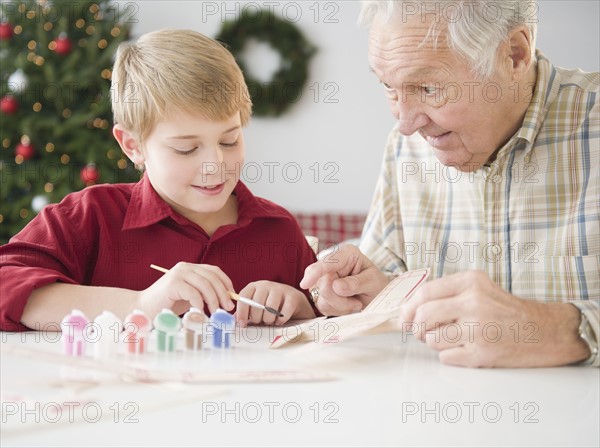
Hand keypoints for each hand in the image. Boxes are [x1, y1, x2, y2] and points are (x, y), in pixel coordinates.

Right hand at [138, 262, 234, 317]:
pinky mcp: (172, 283)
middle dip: (223, 294)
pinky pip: (193, 293)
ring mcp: (178, 274)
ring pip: (205, 285)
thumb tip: (227, 300)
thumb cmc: (167, 305)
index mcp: (190, 268)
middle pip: (212, 277)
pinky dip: (200, 305)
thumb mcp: (190, 296)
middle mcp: (185, 267)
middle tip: (227, 308)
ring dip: (214, 300)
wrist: (142, 308)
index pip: (214, 271)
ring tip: (216, 313)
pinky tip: (200, 313)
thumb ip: (205, 294)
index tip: (232, 298)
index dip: (226, 283)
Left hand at [235, 281, 315, 326]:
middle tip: (259, 322)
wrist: (293, 301)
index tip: (242, 324)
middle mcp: (266, 285)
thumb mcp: (256, 305)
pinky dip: (280, 320)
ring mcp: (280, 289)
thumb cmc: (270, 305)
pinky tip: (280, 320)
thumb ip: (245, 311)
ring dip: (268, 320)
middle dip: (257, 318)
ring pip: (270, 308)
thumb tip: (233, 321)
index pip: (243, 296)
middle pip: (257, 304)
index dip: (241, 312)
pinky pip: (283, 313)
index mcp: (254, 286)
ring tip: (269, 321)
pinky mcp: (292, 296)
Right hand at [300, 244, 388, 315]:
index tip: (306, 283)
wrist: (377, 296)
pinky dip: (338, 310)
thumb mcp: (374, 281)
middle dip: (340, 299)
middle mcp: (332, 264)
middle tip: (357, 303)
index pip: (327, 262)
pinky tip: (348, 306)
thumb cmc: (377, 284)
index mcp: (346, 254)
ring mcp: (324, 279)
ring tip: (355, 303)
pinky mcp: (321, 293)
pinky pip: (323, 306)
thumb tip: (336, 286)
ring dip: (340, 306)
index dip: (316, 272)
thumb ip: (357, 283)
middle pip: (323, 283)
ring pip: (322, 298)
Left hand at [401, 270, 588, 366]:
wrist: (543, 331)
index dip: (408, 308)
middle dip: (415, 327)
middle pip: (423, 316)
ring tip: (450, 339)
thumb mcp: (478, 287)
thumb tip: (408, 306)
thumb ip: (446, 292)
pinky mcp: (483, 354)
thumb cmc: (503, 309)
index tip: (406, 317)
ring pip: (432, 339)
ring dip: (434, 342)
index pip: (424, 293)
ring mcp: (479, 329)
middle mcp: (475, 303)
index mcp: (471, 282)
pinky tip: (464, 349)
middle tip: (419, 332)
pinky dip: (449, 356)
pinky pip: (446, 357)